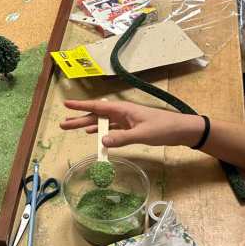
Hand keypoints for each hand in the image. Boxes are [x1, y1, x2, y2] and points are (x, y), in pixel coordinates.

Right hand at [60, 99, 204, 148]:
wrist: (181, 130)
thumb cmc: (163, 128)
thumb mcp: (142, 134)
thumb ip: (122, 138)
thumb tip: (102, 141)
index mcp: (123, 109)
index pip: (97, 107)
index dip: (81, 106)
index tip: (66, 104)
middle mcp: (121, 113)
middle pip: (96, 115)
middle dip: (79, 118)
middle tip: (63, 124)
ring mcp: (125, 120)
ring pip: (102, 122)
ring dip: (87, 125)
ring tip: (72, 127)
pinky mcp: (130, 128)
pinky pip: (110, 128)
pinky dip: (100, 130)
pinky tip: (92, 134)